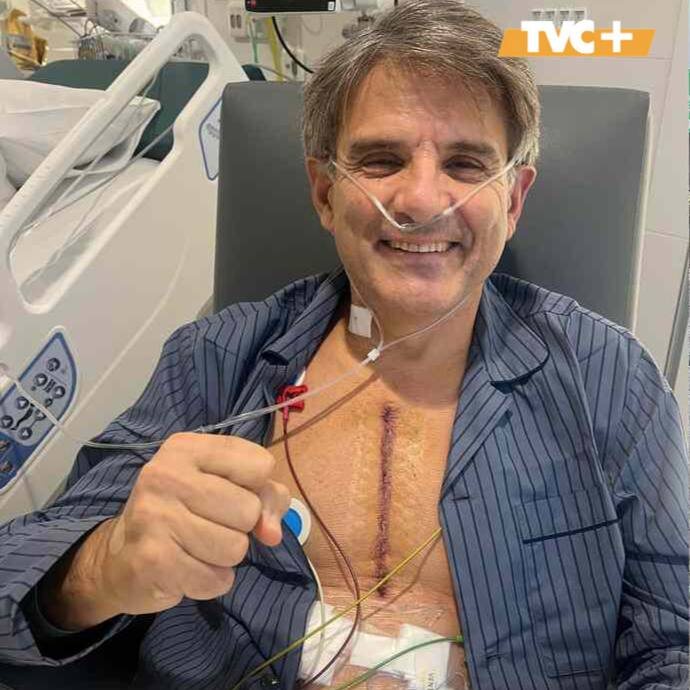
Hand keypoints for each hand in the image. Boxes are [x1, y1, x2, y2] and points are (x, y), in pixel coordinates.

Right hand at [42, 432, 289, 627]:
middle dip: (241, 528)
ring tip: (197, 548)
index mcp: (187, 447)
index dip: (258, 489)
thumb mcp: (225, 487)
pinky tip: (187, 569)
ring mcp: (155, 516)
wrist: (119, 557)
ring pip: (235, 547)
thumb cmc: (184, 512)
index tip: (232, 494)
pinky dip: (210, 581)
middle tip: (209, 526)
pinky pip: (216, 579)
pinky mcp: (153, 560)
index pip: (260, 464)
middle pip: (249, 510)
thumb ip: (266, 497)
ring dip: (225, 558)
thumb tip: (272, 533)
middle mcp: (166, 474)